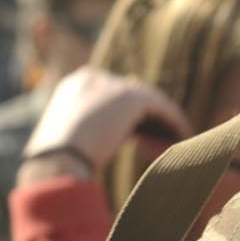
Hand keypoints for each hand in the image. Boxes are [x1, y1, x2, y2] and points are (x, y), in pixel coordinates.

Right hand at [18, 67, 191, 184]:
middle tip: (163, 139)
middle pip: (131, 97)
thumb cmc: (55, 162)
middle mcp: (94, 78)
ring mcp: (113, 85)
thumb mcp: (67, 142)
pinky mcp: (131, 97)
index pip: (111, 96)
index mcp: (75, 85)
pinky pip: (162, 107)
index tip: (145, 135)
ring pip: (149, 101)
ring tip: (178, 141)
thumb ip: (85, 132)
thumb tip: (98, 143)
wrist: (55, 161)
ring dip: (164, 122)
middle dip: (149, 119)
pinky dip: (174, 122)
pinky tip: (184, 138)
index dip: (131, 116)